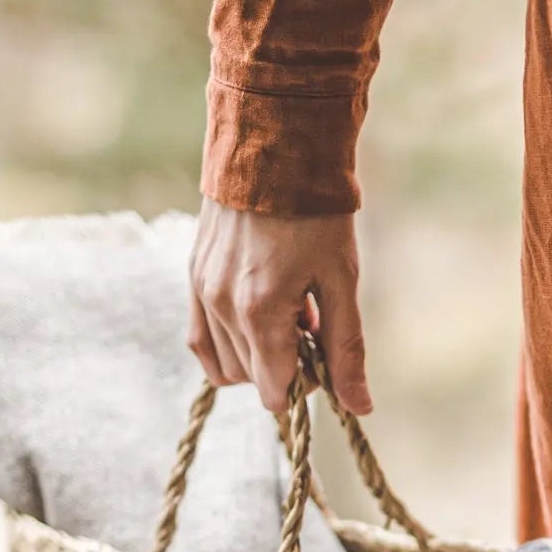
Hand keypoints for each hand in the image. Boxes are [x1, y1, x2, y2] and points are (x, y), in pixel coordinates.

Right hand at [187, 198, 371, 415]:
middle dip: (284, 365)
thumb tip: (358, 406)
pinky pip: (201, 338)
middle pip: (251, 380)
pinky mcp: (193, 275)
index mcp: (260, 312)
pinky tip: (257, 314)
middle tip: (310, 323)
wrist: (274, 144)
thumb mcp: (341, 281)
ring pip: (224, 365)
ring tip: (285, 312)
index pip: (274, 391)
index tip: (322, 349)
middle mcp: (222, 307)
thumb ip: (345, 349)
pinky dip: (228, 342)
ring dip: (257, 354)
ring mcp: (201, 291)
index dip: (304, 383)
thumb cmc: (316, 211)